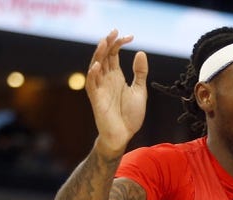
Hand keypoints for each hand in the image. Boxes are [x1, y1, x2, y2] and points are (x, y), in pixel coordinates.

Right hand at [86, 29, 148, 154]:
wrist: (124, 135)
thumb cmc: (130, 115)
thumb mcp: (139, 91)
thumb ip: (139, 73)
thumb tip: (140, 52)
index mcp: (116, 76)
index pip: (114, 54)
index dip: (119, 43)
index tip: (130, 36)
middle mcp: (106, 79)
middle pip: (104, 56)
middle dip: (108, 43)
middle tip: (115, 31)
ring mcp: (100, 88)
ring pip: (95, 66)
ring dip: (99, 54)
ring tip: (105, 42)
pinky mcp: (96, 99)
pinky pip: (92, 85)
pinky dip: (94, 75)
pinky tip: (98, 65)